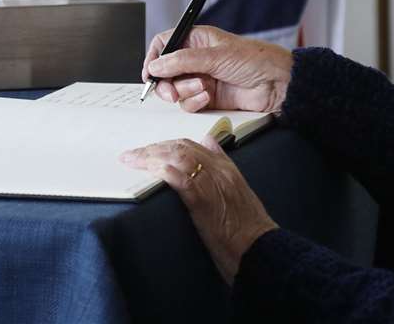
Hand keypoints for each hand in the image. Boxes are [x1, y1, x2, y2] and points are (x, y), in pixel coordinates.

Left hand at [120, 136, 277, 283]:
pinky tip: (146, 169)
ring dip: (150, 156)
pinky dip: (160, 169)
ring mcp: (212, 183)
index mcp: (227, 169)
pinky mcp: (203, 199)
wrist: (262, 250)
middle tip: (133, 155)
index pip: (193, 145)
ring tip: (132, 160)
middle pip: (181, 147)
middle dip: (154, 148)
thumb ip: (223, 167)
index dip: (168, 144)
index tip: (150, 149)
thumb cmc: (249, 230)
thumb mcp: (239, 192)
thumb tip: (209, 143)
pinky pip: (178, 176)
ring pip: (177, 156)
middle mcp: (219, 170)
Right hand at [142, 25, 293, 113]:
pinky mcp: (206, 97)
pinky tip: (209, 97)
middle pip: (164, 71)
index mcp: (195, 39)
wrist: (277, 84)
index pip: (164, 44)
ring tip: (204, 88)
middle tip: (169, 91)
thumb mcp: (214, 56)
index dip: (153, 58)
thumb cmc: (254, 59)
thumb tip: (156, 65)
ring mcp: (200, 78)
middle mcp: (194, 58)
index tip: (149, 73)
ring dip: (186, 91)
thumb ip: (182, 61)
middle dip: (165, 82)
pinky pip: (188, 103)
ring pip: (175, 89)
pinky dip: (195, 101)